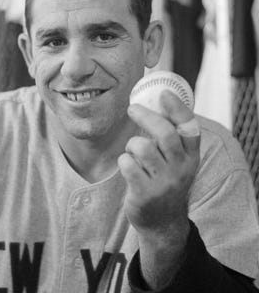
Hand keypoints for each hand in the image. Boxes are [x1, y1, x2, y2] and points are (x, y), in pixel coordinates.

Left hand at [118, 90, 199, 234]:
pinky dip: (124, 160)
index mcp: (191, 157)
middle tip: (132, 109)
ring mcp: (164, 182)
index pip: (189, 128)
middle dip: (145, 115)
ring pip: (142, 146)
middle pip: (164, 133)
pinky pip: (127, 164)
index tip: (164, 93)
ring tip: (133, 152)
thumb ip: (169, 139)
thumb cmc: (165, 182)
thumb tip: (153, 106)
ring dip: (132, 144)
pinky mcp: (145, 193)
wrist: (163, 222)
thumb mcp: (176, 162)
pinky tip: (128, 166)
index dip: (177, 108)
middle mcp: (181, 168)